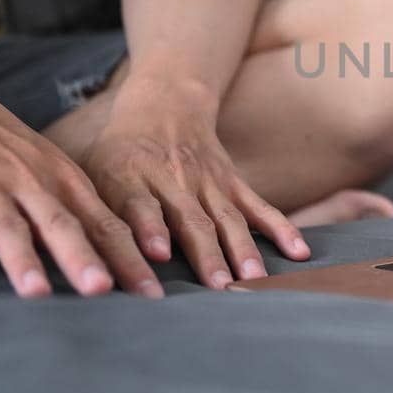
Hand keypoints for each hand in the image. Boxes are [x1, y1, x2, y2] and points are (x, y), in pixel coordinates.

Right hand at [0, 64, 159, 298]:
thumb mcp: (43, 164)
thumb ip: (71, 206)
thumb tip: (108, 254)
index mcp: (60, 178)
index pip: (103, 222)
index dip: (129, 256)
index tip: (152, 292)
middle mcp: (29, 182)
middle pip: (63, 225)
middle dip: (86, 259)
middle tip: (107, 291)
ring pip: (8, 228)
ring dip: (22, 261)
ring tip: (37, 294)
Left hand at [78, 75, 309, 288]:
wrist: (164, 105)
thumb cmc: (120, 153)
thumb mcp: (95, 174)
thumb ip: (97, 215)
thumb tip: (93, 262)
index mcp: (131, 177)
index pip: (140, 205)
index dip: (150, 228)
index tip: (159, 256)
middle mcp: (173, 179)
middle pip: (191, 219)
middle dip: (206, 253)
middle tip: (218, 287)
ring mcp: (208, 182)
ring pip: (227, 218)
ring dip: (242, 248)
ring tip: (253, 278)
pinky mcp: (232, 183)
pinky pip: (259, 207)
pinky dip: (280, 229)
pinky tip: (299, 252)